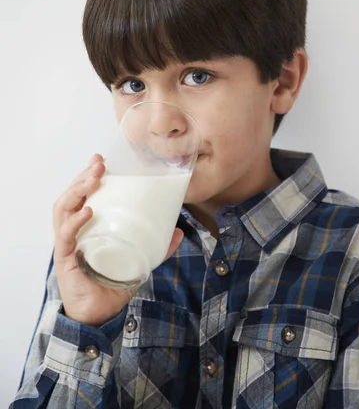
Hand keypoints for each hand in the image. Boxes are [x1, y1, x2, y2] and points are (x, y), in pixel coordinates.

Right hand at [53, 154, 183, 326]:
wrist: (98, 315)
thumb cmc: (111, 284)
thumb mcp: (138, 261)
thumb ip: (157, 247)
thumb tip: (178, 231)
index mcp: (87, 226)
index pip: (83, 194)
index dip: (88, 174)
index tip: (101, 159)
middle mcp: (74, 230)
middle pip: (71, 195)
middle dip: (83, 176)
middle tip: (98, 164)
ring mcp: (67, 243)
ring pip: (63, 209)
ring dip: (76, 190)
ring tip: (93, 179)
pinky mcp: (65, 258)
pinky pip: (66, 236)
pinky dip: (75, 222)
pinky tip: (88, 211)